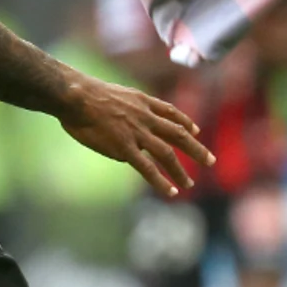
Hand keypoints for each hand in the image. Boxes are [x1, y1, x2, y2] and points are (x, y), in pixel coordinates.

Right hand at [57, 74, 214, 195]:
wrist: (76, 96)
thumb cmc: (84, 94)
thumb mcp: (115, 93)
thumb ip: (127, 107)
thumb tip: (128, 124)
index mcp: (142, 101)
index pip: (170, 112)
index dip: (185, 121)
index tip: (196, 130)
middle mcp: (145, 117)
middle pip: (177, 133)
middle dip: (195, 148)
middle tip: (210, 160)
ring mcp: (137, 133)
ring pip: (166, 153)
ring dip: (180, 170)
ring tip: (190, 183)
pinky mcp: (124, 148)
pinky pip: (147, 168)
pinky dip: (161, 181)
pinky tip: (171, 192)